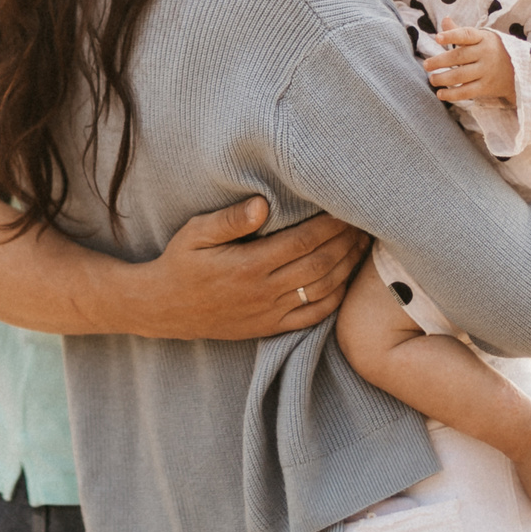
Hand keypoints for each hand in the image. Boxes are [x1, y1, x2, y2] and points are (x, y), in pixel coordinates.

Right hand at [119, 198, 369, 339]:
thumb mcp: (195, 233)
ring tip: (361, 246)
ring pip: (321, 290)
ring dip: (346, 267)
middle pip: (320, 265)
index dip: (330, 227)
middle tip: (365, 222)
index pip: (303, 243)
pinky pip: (311, 316)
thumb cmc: (180, 262)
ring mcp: (269, 313)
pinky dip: (334, 298)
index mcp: (248, 266)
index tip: (347, 210)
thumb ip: (230, 219)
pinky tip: (344, 280)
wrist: (165, 308)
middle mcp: (263, 292)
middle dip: (346, 242)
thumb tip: (263, 204)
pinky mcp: (269, 327)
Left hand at [425, 26, 514, 105]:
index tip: (437, 38)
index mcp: (482, 38)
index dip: (451, 35)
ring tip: (432, 79)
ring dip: (442, 78)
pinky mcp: (486, 87)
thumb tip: (445, 19)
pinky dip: (452, 94)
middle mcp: (485, 53)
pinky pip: (466, 92)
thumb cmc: (492, 50)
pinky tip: (440, 94)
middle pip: (459, 56)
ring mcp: (486, 71)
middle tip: (426, 65)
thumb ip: (460, 31)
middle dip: (439, 61)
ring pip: (460, 75)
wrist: (519, 70)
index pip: (466, 35)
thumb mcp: (481, 37)